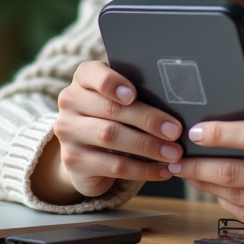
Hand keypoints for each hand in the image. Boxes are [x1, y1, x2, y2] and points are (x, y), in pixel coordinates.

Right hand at [32, 61, 182, 202]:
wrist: (86, 153)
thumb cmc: (113, 117)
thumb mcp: (119, 99)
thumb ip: (138, 93)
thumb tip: (176, 100)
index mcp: (83, 79)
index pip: (91, 73)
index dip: (112, 83)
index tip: (133, 95)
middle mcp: (70, 102)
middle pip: (111, 109)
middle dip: (147, 120)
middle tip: (175, 131)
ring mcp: (67, 132)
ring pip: (111, 137)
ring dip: (148, 146)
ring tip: (173, 153)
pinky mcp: (73, 161)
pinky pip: (113, 166)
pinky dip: (143, 169)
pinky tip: (163, 170)